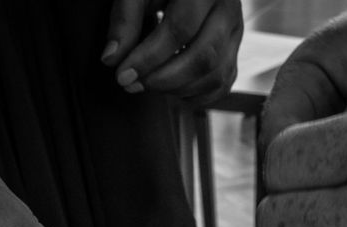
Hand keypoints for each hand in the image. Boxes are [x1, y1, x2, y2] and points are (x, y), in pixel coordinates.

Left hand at [100, 0, 242, 105]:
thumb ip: (125, 20)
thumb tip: (111, 59)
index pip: (180, 30)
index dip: (149, 58)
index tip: (123, 75)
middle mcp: (228, 10)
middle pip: (203, 58)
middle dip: (164, 80)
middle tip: (134, 85)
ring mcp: (236, 33)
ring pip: (215, 76)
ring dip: (179, 90)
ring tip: (149, 85)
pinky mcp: (235, 51)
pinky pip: (223, 85)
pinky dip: (197, 97)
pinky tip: (171, 93)